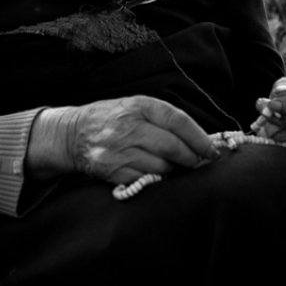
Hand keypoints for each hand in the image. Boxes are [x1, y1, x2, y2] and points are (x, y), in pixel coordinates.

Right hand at [27, 95, 218, 184]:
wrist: (72, 133)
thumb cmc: (111, 118)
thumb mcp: (135, 106)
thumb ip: (163, 119)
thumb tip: (200, 139)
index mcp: (139, 106)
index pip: (178, 121)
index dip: (199, 138)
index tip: (212, 150)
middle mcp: (129, 127)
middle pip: (173, 147)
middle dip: (192, 158)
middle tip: (199, 162)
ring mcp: (120, 150)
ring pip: (162, 167)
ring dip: (174, 171)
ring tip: (174, 167)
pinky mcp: (113, 171)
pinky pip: (146, 179)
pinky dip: (156, 179)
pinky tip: (157, 174)